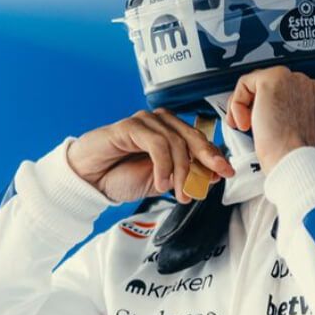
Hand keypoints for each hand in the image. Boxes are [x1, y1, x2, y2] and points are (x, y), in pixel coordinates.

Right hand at [66, 109, 234, 203]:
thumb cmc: (119, 176)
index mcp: (169, 133)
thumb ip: (184, 177)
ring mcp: (144, 122)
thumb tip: (212, 175)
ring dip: (181, 171)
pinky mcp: (129, 126)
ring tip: (178, 193)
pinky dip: (163, 165)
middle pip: (192, 136)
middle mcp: (159, 123)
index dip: (214, 156)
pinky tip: (161, 182)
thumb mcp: (161, 181)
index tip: (226, 172)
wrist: (89, 180)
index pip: (199, 141)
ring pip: (176, 141)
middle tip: (212, 179)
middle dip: (206, 159)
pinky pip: (156, 143)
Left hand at [225, 66, 314, 171]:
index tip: (266, 125)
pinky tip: (243, 123)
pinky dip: (237, 104)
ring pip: (257, 84)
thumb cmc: (294, 155)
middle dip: (257, 106)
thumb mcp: (301, 132)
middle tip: (249, 126)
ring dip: (245, 106)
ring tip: (245, 126)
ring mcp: (292, 80)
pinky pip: (244, 84)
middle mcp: (308, 85)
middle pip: (273, 86)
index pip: (287, 94)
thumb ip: (294, 117)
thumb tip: (277, 116)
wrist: (293, 159)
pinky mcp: (272, 80)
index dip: (271, 109)